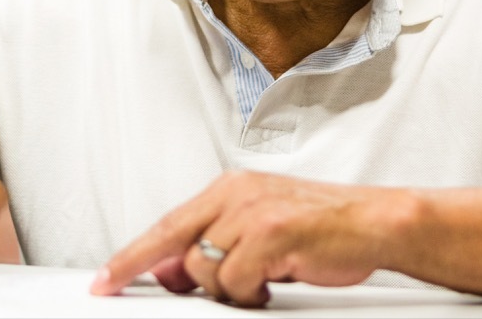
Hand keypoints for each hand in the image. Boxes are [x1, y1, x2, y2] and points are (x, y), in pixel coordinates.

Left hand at [91, 171, 399, 306]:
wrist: (375, 222)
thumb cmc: (324, 228)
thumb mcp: (262, 231)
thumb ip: (220, 246)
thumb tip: (177, 275)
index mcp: (232, 188)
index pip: (169, 224)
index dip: (133, 254)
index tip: (106, 277)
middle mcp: (237, 194)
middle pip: (171, 240)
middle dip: (141, 269)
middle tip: (114, 288)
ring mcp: (252, 212)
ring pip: (204, 268)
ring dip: (228, 288)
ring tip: (260, 282)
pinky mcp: (270, 233)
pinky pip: (235, 281)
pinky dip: (251, 292)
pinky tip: (273, 283)